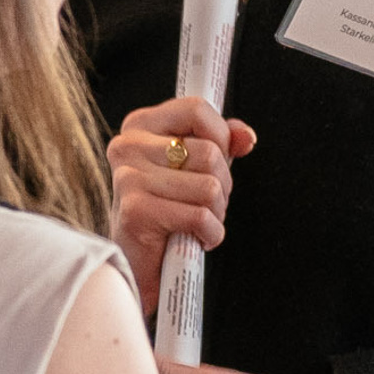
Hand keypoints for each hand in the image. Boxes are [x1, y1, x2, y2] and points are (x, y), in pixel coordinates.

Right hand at [108, 99, 256, 314]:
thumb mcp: (193, 168)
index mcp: (139, 126)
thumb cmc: (165, 211)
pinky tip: (194, 239)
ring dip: (216, 213)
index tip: (218, 161)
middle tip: (204, 203)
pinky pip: (200, 217)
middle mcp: (128, 146)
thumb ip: (220, 144)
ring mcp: (129, 178)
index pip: (196, 109)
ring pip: (210, 187)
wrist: (136, 265)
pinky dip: (209, 234)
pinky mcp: (136, 212)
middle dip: (222, 184)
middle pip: (210, 152)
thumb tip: (246, 137)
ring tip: (197, 222)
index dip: (221, 136)